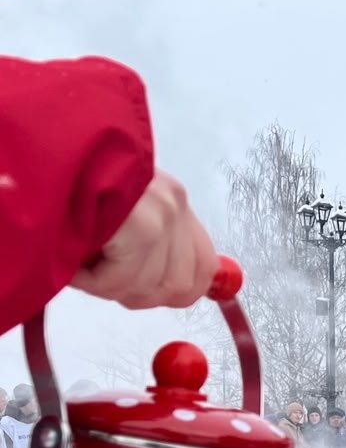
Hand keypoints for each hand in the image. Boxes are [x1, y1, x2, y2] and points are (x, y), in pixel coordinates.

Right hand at [70, 170, 217, 309]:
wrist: (38, 152)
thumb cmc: (66, 186)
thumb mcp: (114, 214)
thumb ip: (143, 247)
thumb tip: (156, 289)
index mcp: (172, 201)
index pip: (206, 267)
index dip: (178, 293)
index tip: (146, 294)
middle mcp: (173, 204)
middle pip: (180, 285)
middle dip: (137, 295)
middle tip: (102, 282)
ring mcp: (161, 213)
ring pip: (148, 286)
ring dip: (109, 287)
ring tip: (82, 267)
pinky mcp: (141, 225)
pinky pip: (120, 280)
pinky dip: (91, 282)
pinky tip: (74, 265)